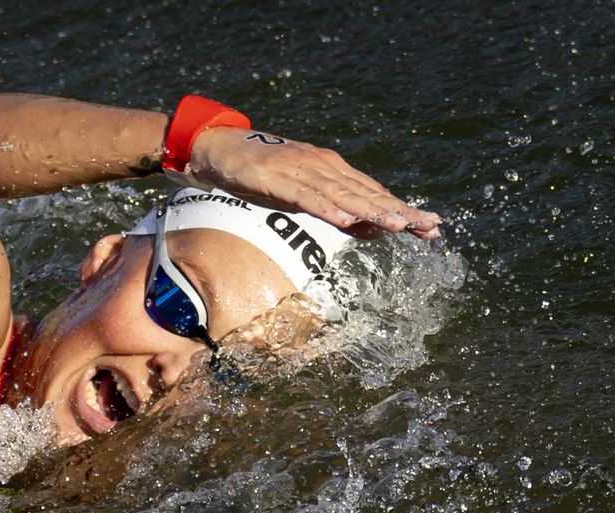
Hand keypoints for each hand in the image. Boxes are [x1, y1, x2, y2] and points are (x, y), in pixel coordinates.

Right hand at [188, 127, 441, 239]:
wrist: (219, 145)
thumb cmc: (260, 172)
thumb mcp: (300, 192)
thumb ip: (332, 207)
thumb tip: (368, 228)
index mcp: (331, 170)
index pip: (374, 193)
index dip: (402, 209)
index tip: (431, 226)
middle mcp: (322, 166)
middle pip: (366, 193)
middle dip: (399, 211)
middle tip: (430, 226)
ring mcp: (299, 170)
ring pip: (342, 195)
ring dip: (371, 210)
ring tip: (398, 225)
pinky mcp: (275, 178)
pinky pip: (305, 196)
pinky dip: (327, 207)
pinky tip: (346, 219)